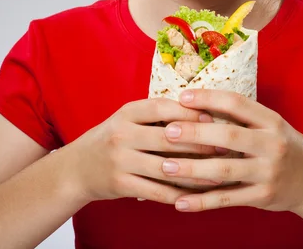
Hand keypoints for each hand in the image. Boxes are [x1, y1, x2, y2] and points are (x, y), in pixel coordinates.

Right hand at [66, 98, 224, 204]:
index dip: (189, 112)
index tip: (213, 117)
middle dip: (200, 143)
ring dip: (196, 173)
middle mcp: (122, 134)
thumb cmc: (114, 138)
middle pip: (168, 137)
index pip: (163, 107)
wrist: (77, 168)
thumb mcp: (129, 119)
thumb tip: (202, 111)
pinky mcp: (120, 184)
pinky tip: (197, 195)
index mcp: (127, 112)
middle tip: (225, 147)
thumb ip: (157, 115)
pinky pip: (156, 191)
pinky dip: (178, 194)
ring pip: (166, 167)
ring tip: (219, 175)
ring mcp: (120, 160)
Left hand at [160, 89, 302, 212]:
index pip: (236, 103)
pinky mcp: (263, 196)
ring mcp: (268, 171)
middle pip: (228, 135)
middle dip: (195, 132)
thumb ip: (241, 117)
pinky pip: (228, 199)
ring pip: (224, 170)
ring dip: (192, 169)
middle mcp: (272, 144)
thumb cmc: (282, 145)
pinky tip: (180, 202)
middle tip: (167, 131)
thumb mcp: (270, 124)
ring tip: (165, 167)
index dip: (208, 98)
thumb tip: (197, 104)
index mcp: (271, 120)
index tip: (182, 97)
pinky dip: (202, 202)